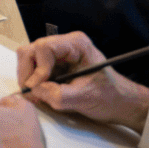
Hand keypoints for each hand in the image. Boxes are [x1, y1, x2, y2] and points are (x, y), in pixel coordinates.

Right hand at [16, 28, 148, 130]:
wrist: (120, 103)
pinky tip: (43, 94)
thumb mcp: (85, 98)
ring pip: (29, 58)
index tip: (38, 88)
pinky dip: (33, 82)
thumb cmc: (110, 97)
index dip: (37, 68)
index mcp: (76, 44)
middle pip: (31, 50)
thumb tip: (34, 91)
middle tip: (32, 94)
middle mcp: (65, 44)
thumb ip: (58, 95)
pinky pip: (34, 69)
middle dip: (28, 73)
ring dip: (29, 78)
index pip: (44, 47)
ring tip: (38, 96)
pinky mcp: (54, 65)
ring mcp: (58, 54)